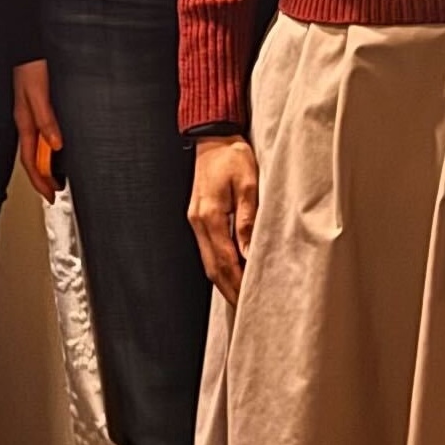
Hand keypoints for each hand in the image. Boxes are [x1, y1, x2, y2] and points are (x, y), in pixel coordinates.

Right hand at [13, 61, 63, 202]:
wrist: (27, 45)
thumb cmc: (29, 64)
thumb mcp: (38, 93)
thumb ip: (46, 119)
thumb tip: (56, 144)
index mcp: (24, 121)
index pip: (30, 159)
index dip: (40, 180)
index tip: (49, 196)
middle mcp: (26, 119)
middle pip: (32, 157)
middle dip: (42, 177)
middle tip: (53, 193)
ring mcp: (30, 113)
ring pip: (36, 146)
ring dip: (45, 164)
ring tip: (55, 176)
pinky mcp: (37, 104)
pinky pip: (41, 133)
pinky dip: (48, 146)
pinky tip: (55, 146)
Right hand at [189, 135, 259, 301]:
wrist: (214, 136)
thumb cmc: (233, 156)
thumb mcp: (248, 184)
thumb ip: (247, 220)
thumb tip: (248, 252)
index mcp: (210, 215)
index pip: (224, 260)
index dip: (236, 282)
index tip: (249, 300)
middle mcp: (198, 221)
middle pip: (212, 266)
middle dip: (229, 289)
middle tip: (245, 308)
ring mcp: (195, 219)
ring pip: (207, 260)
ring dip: (223, 280)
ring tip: (239, 296)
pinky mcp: (198, 216)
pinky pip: (207, 249)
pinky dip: (219, 265)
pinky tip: (230, 272)